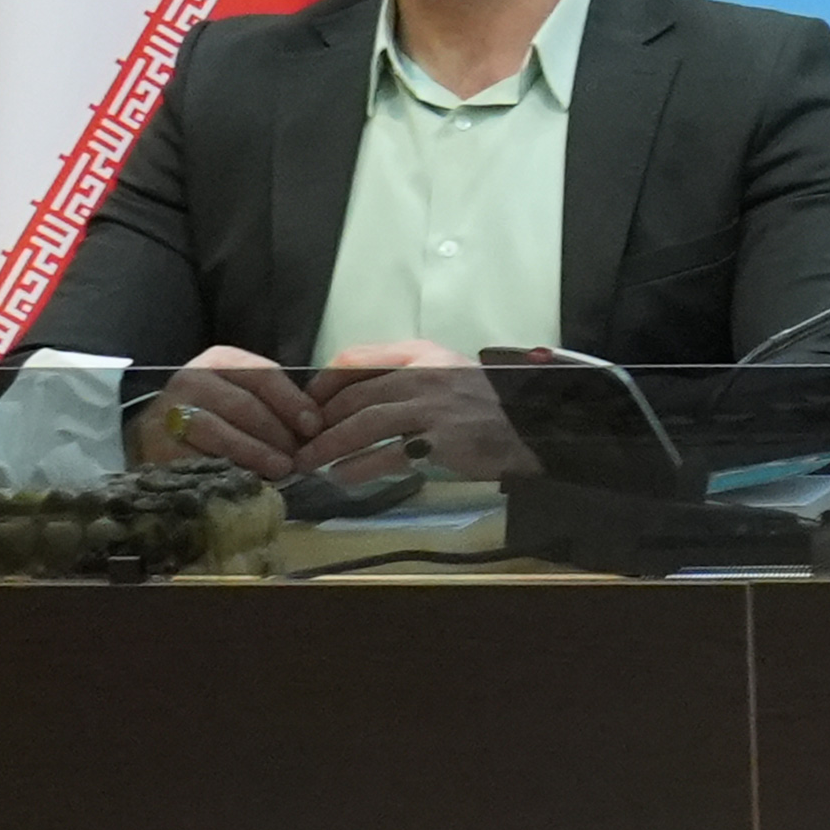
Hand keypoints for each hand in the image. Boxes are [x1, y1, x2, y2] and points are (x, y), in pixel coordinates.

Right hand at [142, 346, 321, 478]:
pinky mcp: (157, 447)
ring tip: (280, 469)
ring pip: (218, 432)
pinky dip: (225, 471)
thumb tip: (317, 428)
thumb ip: (278, 404)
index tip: (314, 427)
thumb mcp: (247, 396)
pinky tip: (246, 481)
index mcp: (220, 362)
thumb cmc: (219, 416)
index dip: (292, 402)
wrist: (159, 435)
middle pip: (243, 405)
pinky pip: (195, 460)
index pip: (263, 376)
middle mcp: (191, 381)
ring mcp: (169, 413)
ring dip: (255, 452)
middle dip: (277, 433)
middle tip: (299, 457)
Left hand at [304, 340, 534, 485]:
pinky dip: (358, 468)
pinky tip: (342, 477)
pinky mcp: (439, 442)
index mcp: (422, 353)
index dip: (322, 383)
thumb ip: (406, 374)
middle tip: (297, 442)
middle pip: (353, 396)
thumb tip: (352, 395)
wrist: (532, 427)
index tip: (306, 405)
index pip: (355, 359)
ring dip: (327, 446)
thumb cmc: (485, 403)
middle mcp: (424, 375)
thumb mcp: (447, 371)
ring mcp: (432, 408)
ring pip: (362, 424)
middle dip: (317, 422)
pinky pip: (386, 455)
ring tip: (307, 463)